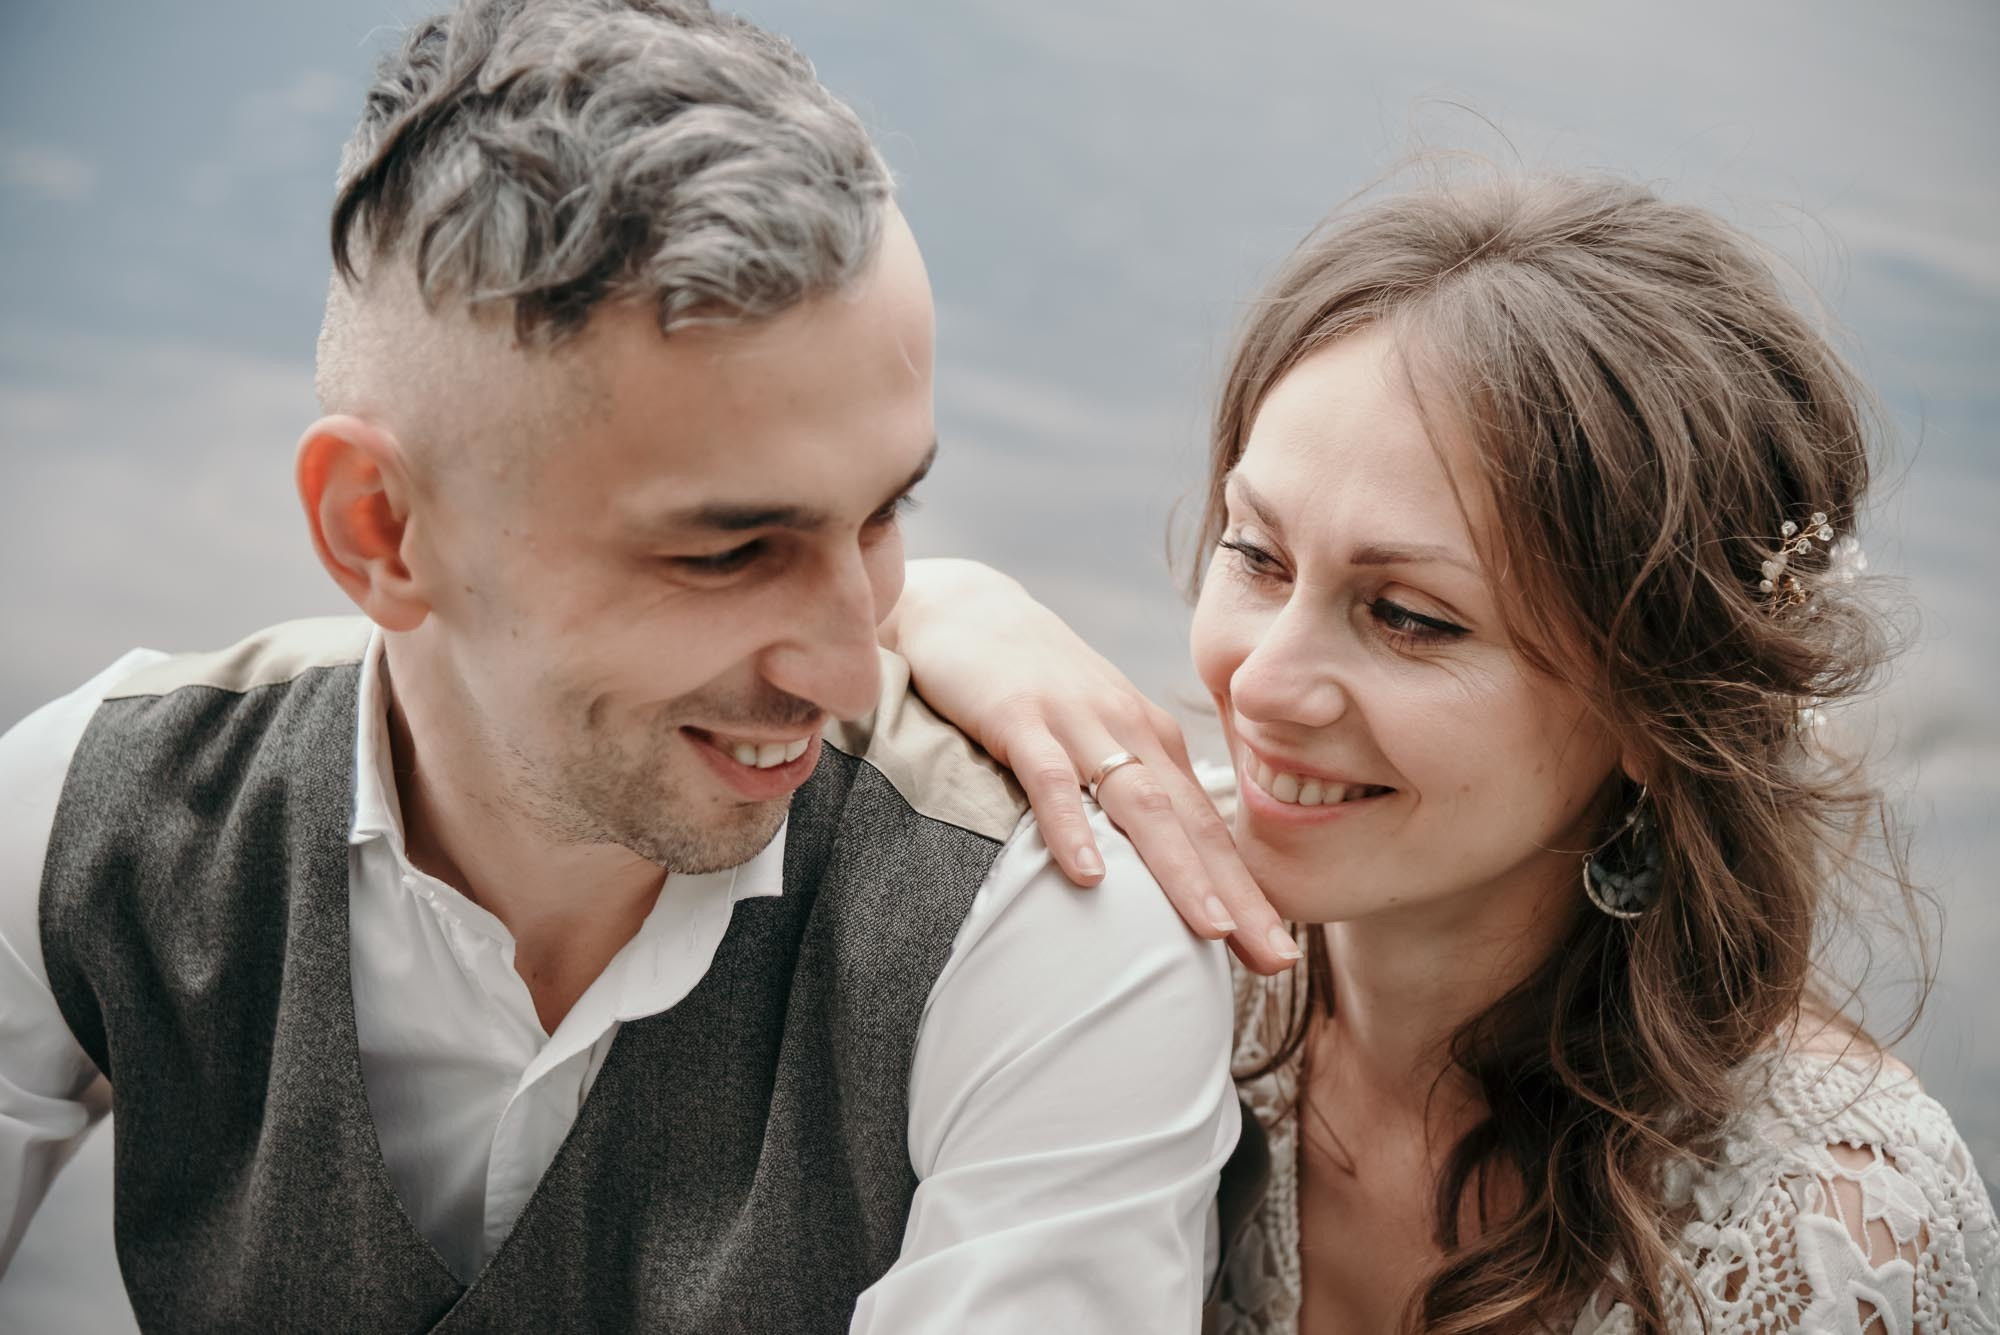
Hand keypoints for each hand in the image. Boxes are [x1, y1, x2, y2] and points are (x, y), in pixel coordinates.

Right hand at [886, 560, 1299, 973]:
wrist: (966, 607)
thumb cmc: (1030, 682)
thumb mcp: (1089, 737)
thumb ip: (1118, 794)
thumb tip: (1146, 876)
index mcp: (1152, 742)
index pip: (1209, 830)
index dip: (1246, 892)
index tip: (1279, 954)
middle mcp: (1130, 731)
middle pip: (1193, 824)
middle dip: (1238, 895)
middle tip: (1276, 959)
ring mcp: (1077, 722)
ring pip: (1140, 803)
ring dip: (1179, 869)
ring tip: (1211, 929)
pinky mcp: (1019, 715)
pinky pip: (1050, 779)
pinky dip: (1071, 826)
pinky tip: (1087, 877)